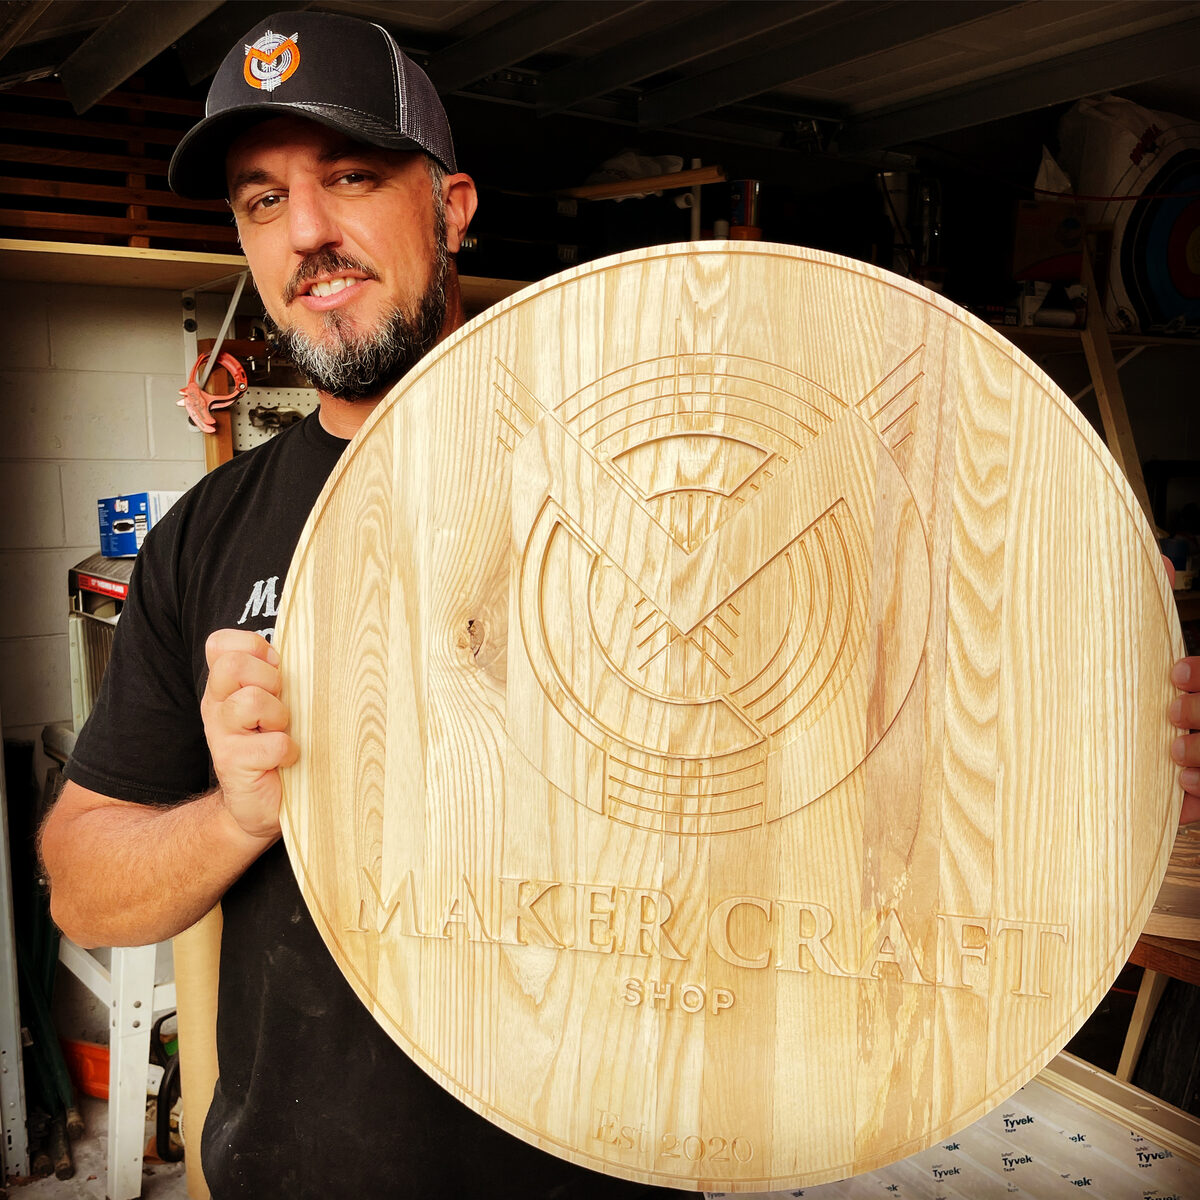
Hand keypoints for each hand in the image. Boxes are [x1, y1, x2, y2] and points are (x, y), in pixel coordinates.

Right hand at [201, 629, 297, 841]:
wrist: (258, 804)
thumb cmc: (273, 744)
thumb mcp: (273, 701)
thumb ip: (274, 673)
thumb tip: (302, 647)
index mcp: (224, 686)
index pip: (220, 644)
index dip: (254, 649)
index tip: (274, 672)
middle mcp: (216, 705)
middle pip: (233, 665)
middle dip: (268, 680)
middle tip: (278, 708)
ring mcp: (220, 734)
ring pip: (251, 700)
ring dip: (278, 716)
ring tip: (280, 732)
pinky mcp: (233, 763)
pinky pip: (272, 743)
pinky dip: (287, 751)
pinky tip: (284, 760)